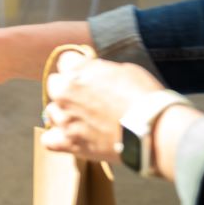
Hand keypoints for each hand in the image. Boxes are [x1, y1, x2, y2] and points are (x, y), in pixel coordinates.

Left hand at [41, 53, 164, 162]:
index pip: (65, 61)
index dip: (78, 66)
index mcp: (77, 72)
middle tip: (89, 98)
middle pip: (54, 85)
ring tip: (87, 120)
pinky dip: (58, 139)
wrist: (154, 131)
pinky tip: (70, 137)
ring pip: (52, 112)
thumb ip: (100, 69)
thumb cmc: (144, 97)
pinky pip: (49, 140)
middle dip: (68, 88)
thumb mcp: (124, 70)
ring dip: (65, 113)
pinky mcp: (70, 143)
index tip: (88, 74)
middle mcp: (65, 94)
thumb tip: (93, 70)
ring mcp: (65, 120)